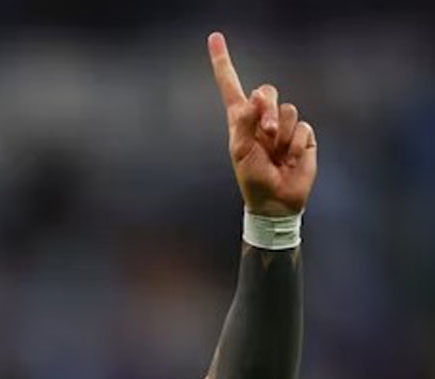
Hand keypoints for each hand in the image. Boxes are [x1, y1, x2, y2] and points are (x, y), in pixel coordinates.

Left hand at [208, 32, 316, 216]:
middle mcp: (261, 118)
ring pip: (288, 109)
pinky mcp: (303, 136)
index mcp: (240, 120)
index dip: (223, 63)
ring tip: (276, 153)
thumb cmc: (252, 177)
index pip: (231, 86)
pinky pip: (303, 127)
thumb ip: (245, 121)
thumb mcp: (240, 150)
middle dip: (267, 107)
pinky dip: (295, 144)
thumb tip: (254, 96)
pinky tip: (290, 159)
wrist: (276, 200)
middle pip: (267, 90)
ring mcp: (284, 126)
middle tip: (266, 130)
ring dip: (282, 134)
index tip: (214, 38)